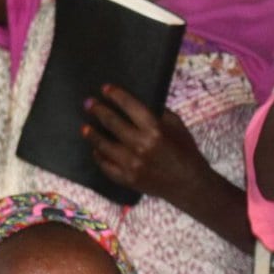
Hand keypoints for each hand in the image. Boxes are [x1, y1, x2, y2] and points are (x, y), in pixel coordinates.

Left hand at [83, 85, 213, 200]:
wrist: (189, 184)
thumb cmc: (185, 152)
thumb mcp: (178, 127)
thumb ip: (159, 113)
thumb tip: (138, 101)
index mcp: (156, 130)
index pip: (131, 107)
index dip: (116, 95)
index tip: (105, 88)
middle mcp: (141, 146)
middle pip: (112, 123)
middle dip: (98, 110)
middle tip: (88, 103)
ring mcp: (132, 164)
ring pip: (103, 145)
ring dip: (91, 134)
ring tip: (84, 127)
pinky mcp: (126, 179)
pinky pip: (105, 165)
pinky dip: (99, 156)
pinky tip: (95, 150)